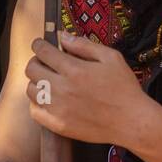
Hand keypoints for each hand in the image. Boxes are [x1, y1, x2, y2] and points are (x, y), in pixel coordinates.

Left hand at [25, 32, 156, 146]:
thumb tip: (62, 35)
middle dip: (36, 61)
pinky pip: (35, 111)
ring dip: (35, 82)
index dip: (38, 45)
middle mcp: (61, 88)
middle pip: (31, 70)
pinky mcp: (58, 125)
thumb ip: (84, 45)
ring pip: (31, 90)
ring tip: (47, 80)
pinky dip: (37, 103)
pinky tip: (48, 99)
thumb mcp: (110, 58)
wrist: (131, 122)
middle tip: (44, 62)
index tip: (40, 44)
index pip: (42, 52)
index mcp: (74, 69)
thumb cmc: (124, 88)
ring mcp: (58, 108)